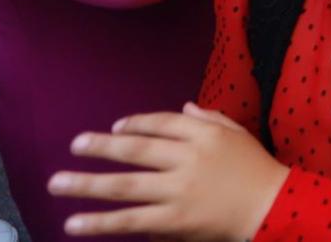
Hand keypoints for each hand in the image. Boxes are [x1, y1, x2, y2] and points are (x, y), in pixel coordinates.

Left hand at [47, 102, 288, 238]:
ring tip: (57, 183)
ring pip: (125, 186)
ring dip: (87, 184)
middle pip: (136, 150)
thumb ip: (209, 118)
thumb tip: (183, 106)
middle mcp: (188, 159)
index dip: (135, 124)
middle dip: (101, 147)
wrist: (273, 207)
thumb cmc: (256, 169)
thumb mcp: (238, 134)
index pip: (161, 123)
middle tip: (74, 145)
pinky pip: (131, 221)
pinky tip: (74, 223)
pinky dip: (101, 222)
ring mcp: (178, 191)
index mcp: (204, 135)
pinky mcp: (174, 221)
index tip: (115, 127)